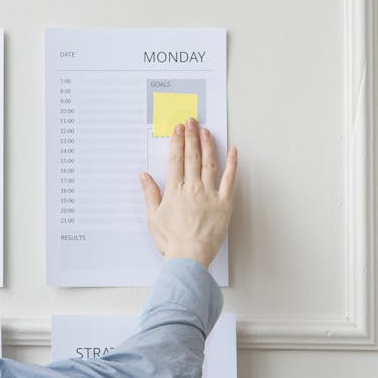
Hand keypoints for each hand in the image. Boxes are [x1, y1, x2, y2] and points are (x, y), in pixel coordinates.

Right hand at [140, 118, 237, 266]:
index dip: (176, 142)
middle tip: (190, 122)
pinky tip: (233, 151)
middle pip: (191, 157)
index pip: (175, 160)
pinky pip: (229, 180)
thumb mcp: (153, 217)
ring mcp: (209, 195)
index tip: (177, 130)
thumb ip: (150, 194)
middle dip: (190, 137)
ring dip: (207, 145)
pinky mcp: (224, 203)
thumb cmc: (171, 240)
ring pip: (209, 164)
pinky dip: (232, 164)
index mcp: (174, 191)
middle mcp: (192, 188)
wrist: (189, 256)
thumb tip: (144, 176)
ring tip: (205, 131)